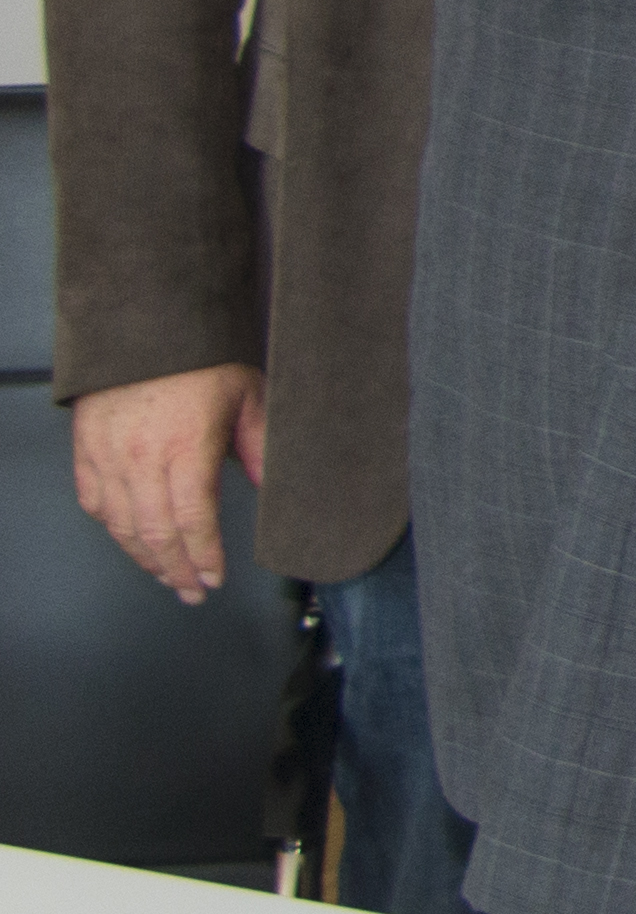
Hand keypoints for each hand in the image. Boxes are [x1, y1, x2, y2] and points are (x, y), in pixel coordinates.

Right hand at [70, 363, 264, 601]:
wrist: (145, 323)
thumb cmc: (199, 355)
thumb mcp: (247, 396)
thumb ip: (258, 446)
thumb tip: (272, 484)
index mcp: (185, 447)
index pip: (193, 521)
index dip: (204, 557)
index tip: (214, 577)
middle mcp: (141, 458)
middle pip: (155, 533)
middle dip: (176, 570)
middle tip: (193, 590)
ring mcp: (108, 455)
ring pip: (121, 525)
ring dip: (144, 557)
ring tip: (167, 574)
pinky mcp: (85, 449)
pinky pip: (94, 501)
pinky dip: (112, 527)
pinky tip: (129, 538)